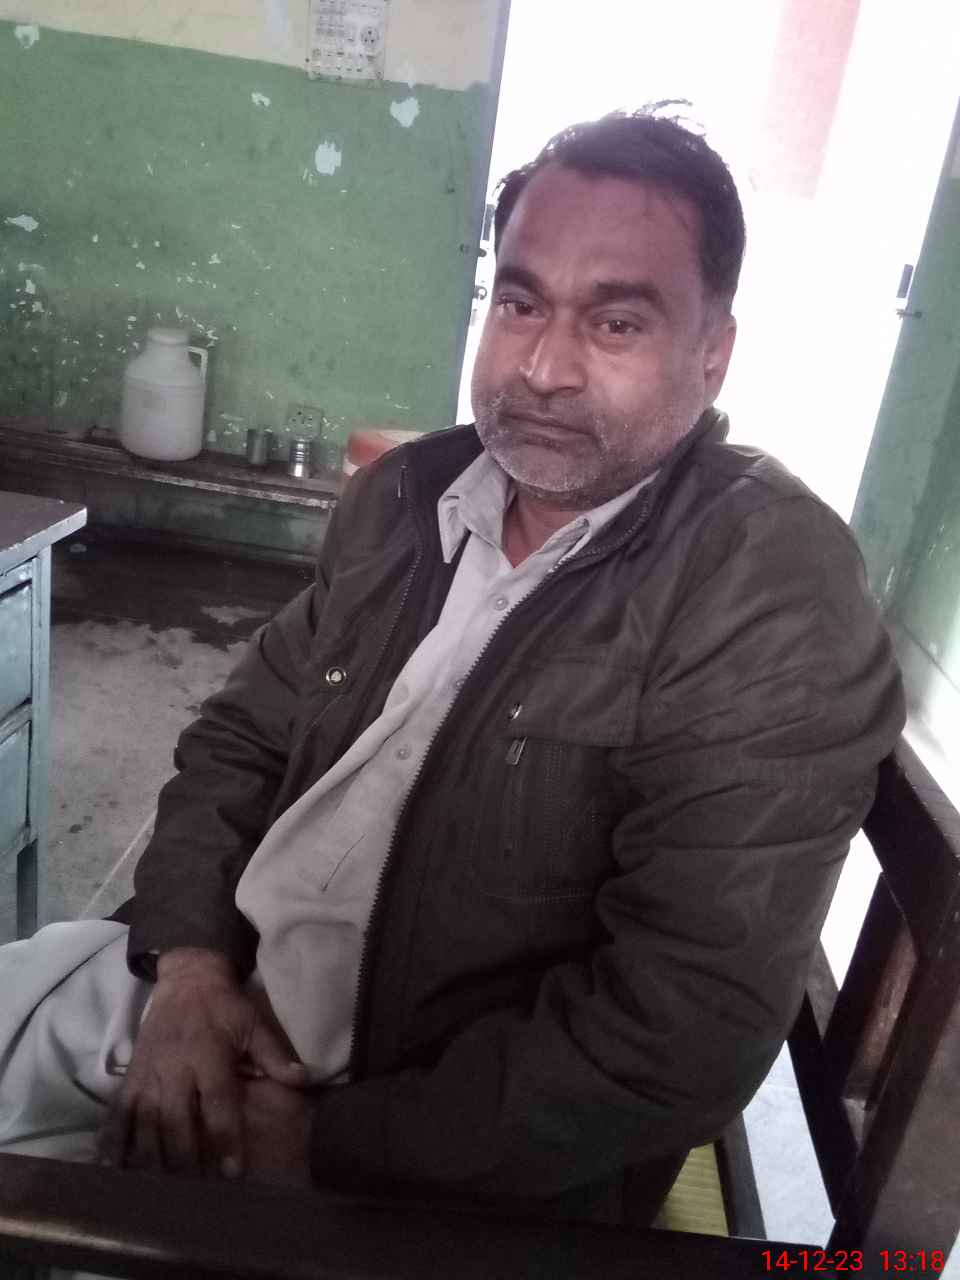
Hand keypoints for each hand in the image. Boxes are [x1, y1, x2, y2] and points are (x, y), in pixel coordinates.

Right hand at [102, 947, 308, 1177]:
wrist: (186, 978)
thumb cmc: (224, 1007)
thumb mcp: (253, 1025)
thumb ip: (275, 1056)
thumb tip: (304, 1080)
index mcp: (209, 1056)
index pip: (218, 1103)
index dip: (225, 1138)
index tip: (232, 1172)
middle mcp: (175, 1068)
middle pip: (177, 1121)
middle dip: (186, 1159)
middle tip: (195, 1193)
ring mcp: (149, 1073)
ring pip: (146, 1123)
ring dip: (151, 1158)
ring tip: (160, 1191)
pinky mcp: (131, 1076)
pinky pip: (118, 1112)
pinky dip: (112, 1141)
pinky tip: (111, 1168)